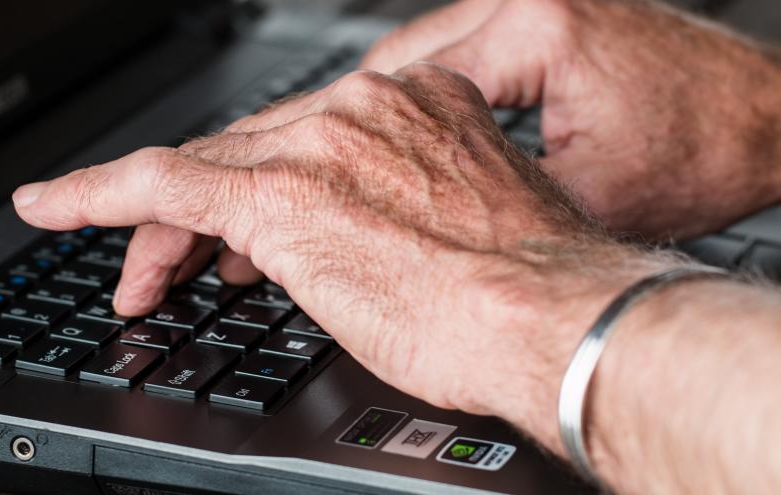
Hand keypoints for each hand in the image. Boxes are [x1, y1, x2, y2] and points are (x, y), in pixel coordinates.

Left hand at [12, 62, 671, 441]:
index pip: (308, 142)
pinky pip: (161, 184)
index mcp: (414, 111)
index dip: (265, 188)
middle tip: (177, 263)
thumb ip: (405, 212)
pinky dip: (98, 196)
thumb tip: (369, 240)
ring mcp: (316, 146)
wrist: (549, 314)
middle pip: (247, 154)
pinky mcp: (276, 192)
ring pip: (203, 171)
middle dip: (204, 217)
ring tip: (137, 272)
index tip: (243, 226)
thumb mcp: (460, 231)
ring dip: (158, 227)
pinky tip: (56, 207)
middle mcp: (360, 113)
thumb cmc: (524, 290)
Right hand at [361, 0, 780, 238]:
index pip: (410, 85)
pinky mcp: (544, 11)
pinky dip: (435, 88)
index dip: (367, 141)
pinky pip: (462, 46)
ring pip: (427, 47)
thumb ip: (495, 202)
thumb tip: (421, 222)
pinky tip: (421, 132)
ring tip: (372, 159)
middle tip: (340, 172)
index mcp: (535, 26)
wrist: (764, 120)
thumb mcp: (587, 198)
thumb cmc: (703, 152)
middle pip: (405, 54)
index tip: (339, 177)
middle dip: (369, 117)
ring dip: (397, 102)